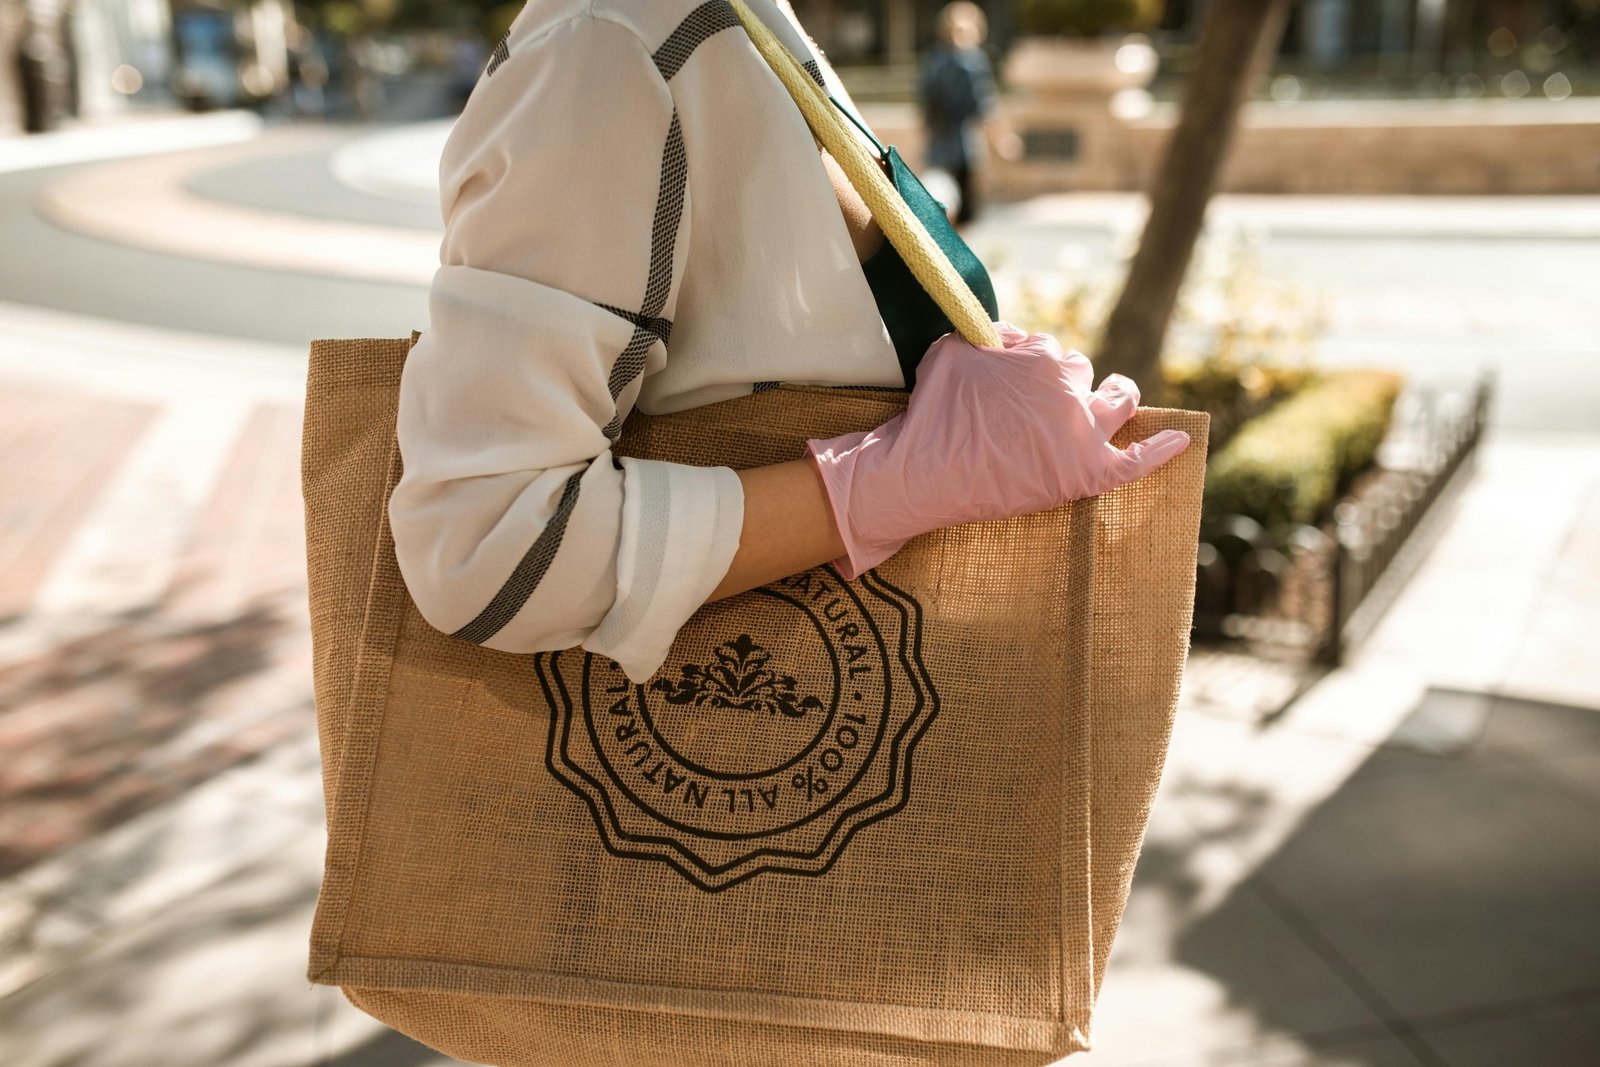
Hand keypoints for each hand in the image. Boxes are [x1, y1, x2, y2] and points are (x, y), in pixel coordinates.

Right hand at [807, 322, 1189, 577]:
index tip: (1012, 381)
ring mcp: (1081, 433)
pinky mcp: (1083, 474)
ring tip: (1118, 395)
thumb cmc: (933, 412)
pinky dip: (1160, 451)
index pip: (1049, 351)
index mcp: (1043, 358)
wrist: (925, 473)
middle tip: (1040, 404)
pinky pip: (1134, 462)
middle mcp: (1070, 389)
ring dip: (1121, 394)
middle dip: (1067, 382)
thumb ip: (986, 336)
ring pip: (1118, 403)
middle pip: (1082, 374)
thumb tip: (1008, 336)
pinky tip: (1181, 441)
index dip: (1030, 365)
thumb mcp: (951, 352)